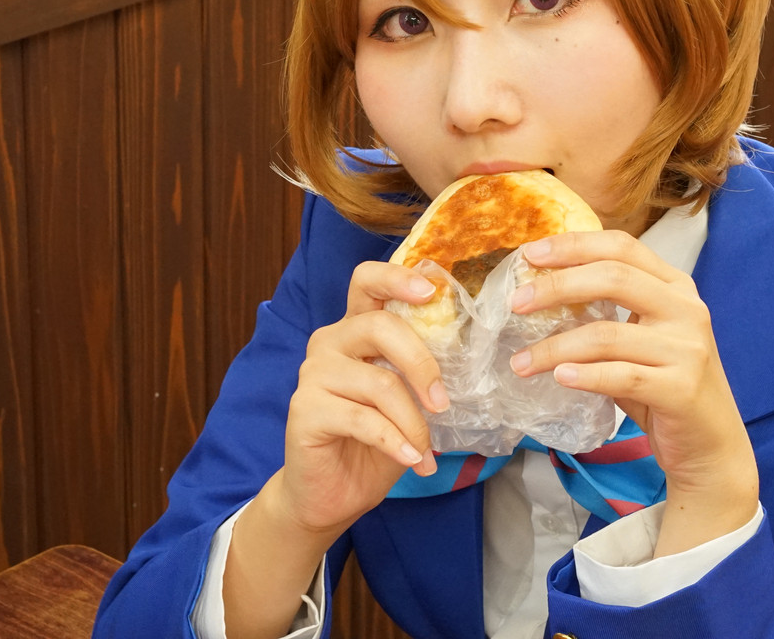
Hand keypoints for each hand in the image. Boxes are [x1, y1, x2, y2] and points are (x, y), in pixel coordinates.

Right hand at [268, 260, 450, 541]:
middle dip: (422, 363)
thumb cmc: (375, 443)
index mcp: (355, 329)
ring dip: (413, 422)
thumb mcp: (407, 402)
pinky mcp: (304, 410)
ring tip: (425, 452)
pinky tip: (412, 460)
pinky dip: (395, 441)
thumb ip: (422, 371)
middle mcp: (330, 342)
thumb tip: (469, 353)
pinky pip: (363, 419)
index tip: (430, 291)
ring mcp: (313, 374)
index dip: (397, 277)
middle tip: (442, 403)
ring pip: (378, 382)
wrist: (331, 495)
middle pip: (379, 326)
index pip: (367, 282)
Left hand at [510, 229, 758, 553]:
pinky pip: (621, 376)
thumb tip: (538, 294)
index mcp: (675, 286)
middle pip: (613, 279)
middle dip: (556, 287)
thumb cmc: (664, 386)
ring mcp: (688, 349)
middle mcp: (686, 309)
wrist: (711, 445)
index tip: (530, 254)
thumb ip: (607, 312)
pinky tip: (559, 377)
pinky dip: (585, 375)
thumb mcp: (642, 337)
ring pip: (607, 335)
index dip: (573, 245)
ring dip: (554, 347)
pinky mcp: (682, 389)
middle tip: (515, 303)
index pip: (621, 247)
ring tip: (521, 362)